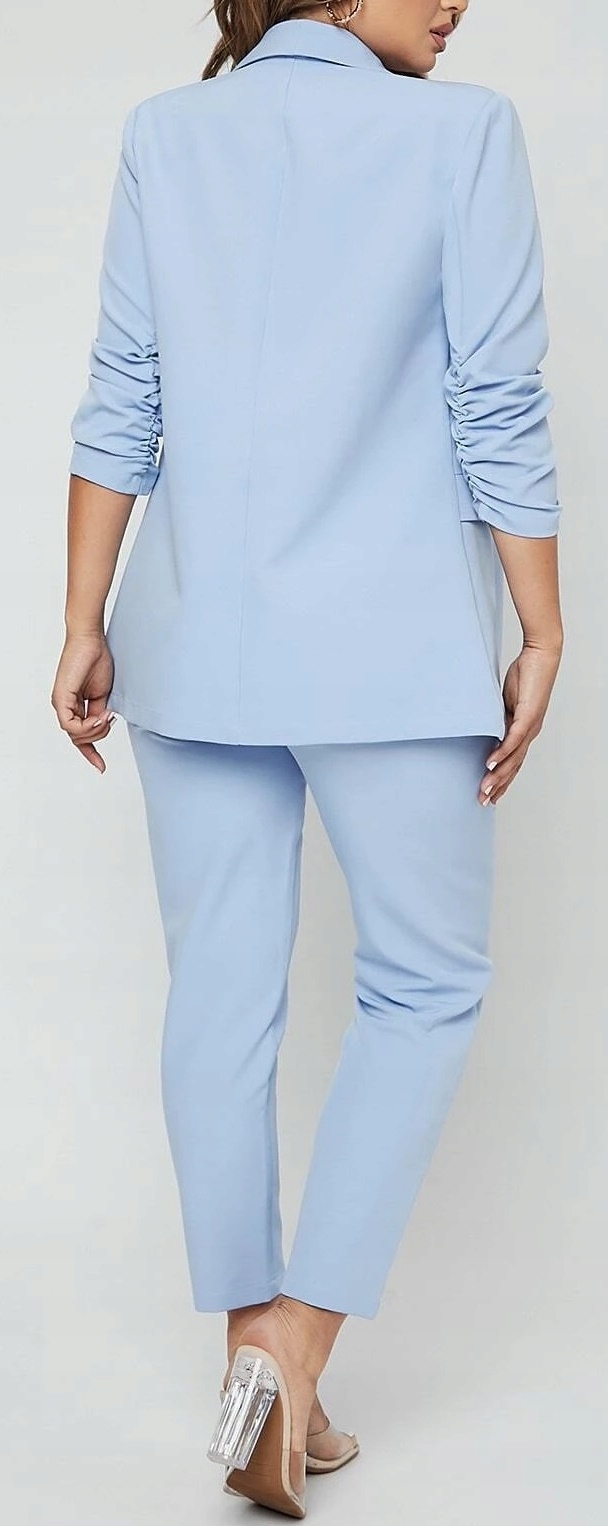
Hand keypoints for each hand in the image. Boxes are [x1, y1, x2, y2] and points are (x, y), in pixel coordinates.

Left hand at [51, 632, 115, 772]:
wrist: (91, 640)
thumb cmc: (97, 660)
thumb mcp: (103, 694)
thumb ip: (100, 712)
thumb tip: (102, 726)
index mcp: (73, 706)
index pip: (79, 736)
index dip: (90, 753)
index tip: (101, 767)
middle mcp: (64, 706)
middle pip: (78, 738)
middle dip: (98, 737)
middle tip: (110, 721)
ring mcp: (61, 703)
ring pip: (74, 734)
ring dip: (94, 730)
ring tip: (107, 716)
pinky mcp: (61, 698)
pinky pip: (70, 725)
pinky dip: (87, 725)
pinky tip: (100, 717)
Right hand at [478, 639, 562, 805]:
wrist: (541, 655)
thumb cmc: (526, 673)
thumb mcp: (506, 700)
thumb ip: (498, 716)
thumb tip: (486, 726)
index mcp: (525, 730)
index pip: (513, 761)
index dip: (502, 779)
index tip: (491, 794)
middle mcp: (530, 732)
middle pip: (513, 766)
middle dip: (498, 786)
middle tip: (483, 801)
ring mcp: (530, 726)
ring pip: (513, 758)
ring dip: (498, 776)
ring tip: (485, 789)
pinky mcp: (527, 715)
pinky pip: (512, 739)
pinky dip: (502, 753)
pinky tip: (490, 764)